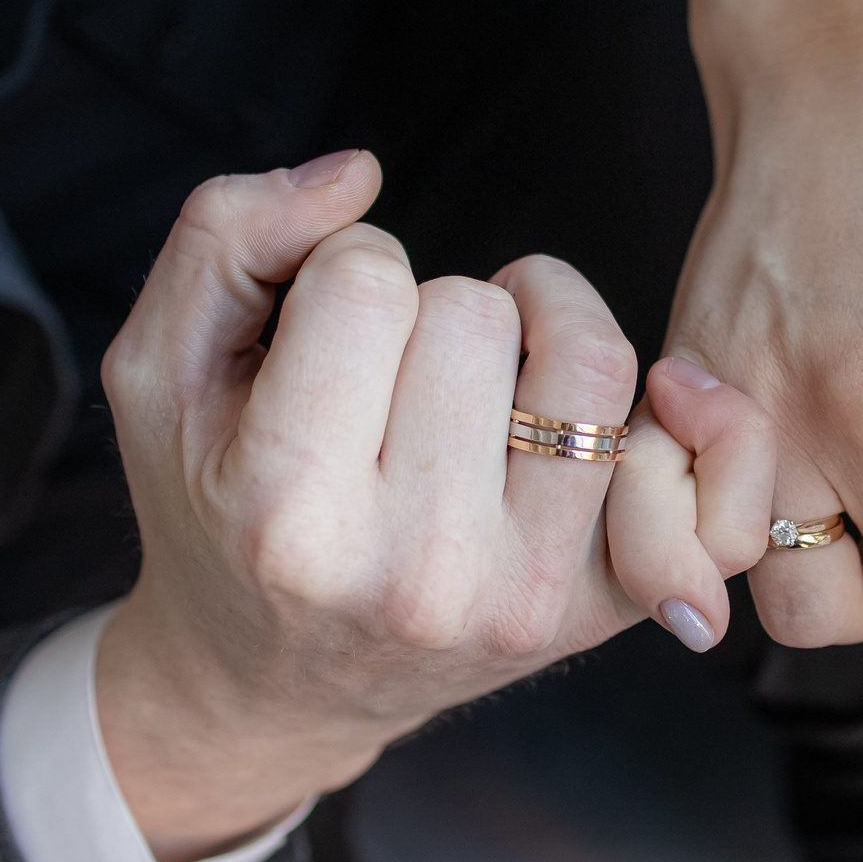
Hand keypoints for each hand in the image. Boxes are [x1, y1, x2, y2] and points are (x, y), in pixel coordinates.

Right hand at [92, 151, 774, 861]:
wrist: (261, 689)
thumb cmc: (212, 511)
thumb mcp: (157, 372)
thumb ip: (226, 236)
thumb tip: (359, 173)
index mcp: (289, 510)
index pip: (368, 280)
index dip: (343, 269)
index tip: (321, 329)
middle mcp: (414, 569)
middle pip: (479, 313)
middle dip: (431, 310)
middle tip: (391, 372)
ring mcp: (518, 599)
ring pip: (592, 363)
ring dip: (545, 329)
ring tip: (490, 366)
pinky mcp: (595, 614)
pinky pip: (705, 487)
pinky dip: (689, 422)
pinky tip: (618, 407)